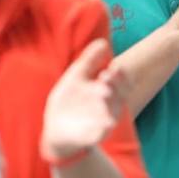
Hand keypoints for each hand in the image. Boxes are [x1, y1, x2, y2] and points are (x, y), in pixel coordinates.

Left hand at [40, 38, 127, 162]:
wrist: (57, 128)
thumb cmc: (70, 99)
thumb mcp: (77, 76)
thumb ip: (90, 60)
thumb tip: (104, 42)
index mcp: (107, 89)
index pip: (121, 81)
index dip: (121, 75)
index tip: (114, 68)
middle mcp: (109, 105)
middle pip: (119, 95)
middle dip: (114, 85)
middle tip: (106, 76)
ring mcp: (103, 121)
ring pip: (112, 112)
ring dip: (109, 103)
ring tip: (104, 92)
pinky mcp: (95, 135)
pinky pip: (102, 132)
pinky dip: (104, 128)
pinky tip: (106, 122)